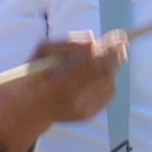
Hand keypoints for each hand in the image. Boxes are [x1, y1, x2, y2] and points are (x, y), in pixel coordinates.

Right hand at [0, 34, 122, 137]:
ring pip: (109, 82)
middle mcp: (72, 99)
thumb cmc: (36, 73)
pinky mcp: (88, 115)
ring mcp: (82, 110)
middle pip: (105, 73)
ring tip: (111, 56)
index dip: (109, 48)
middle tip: (123, 43)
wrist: (28, 107)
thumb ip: (68, 42)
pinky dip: (108, 79)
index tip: (119, 36)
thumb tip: (94, 39)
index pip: (93, 62)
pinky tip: (99, 74)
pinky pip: (107, 93)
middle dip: (116, 56)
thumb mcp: (43, 51)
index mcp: (57, 81)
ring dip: (112, 66)